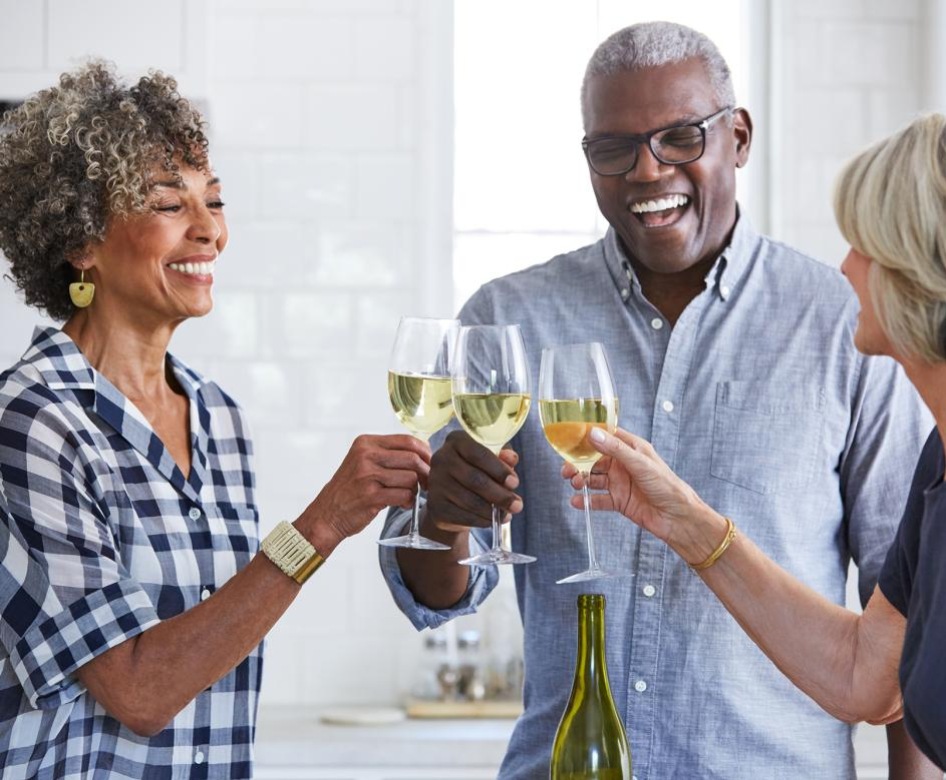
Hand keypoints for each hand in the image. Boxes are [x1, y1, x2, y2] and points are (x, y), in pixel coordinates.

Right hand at [299, 434, 431, 553]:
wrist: (327, 514)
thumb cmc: (351, 489)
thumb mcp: (364, 462)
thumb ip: (389, 454)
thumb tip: (425, 453)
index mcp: (366, 443)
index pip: (407, 440)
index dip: (425, 453)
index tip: (430, 464)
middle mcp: (365, 456)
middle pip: (412, 458)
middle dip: (425, 473)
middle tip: (427, 484)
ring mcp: (367, 475)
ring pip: (411, 478)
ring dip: (415, 490)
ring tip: (407, 495)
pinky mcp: (371, 496)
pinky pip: (404, 495)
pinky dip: (408, 501)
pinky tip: (402, 504)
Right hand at [425, 430, 522, 534]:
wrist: (452, 495)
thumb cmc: (477, 470)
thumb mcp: (492, 459)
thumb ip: (503, 457)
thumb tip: (511, 458)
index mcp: (456, 440)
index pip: (478, 454)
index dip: (498, 469)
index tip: (515, 482)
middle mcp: (441, 459)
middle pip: (475, 480)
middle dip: (500, 495)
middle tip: (517, 505)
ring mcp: (436, 483)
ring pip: (470, 501)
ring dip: (492, 511)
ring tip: (507, 514)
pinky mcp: (435, 506)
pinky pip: (463, 516)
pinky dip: (481, 520)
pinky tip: (492, 520)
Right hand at [563, 427, 705, 543]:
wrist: (677, 517)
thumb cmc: (667, 485)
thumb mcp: (640, 463)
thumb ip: (615, 449)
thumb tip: (593, 434)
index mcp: (631, 449)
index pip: (605, 437)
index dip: (588, 437)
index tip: (570, 438)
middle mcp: (623, 464)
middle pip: (594, 460)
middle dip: (578, 463)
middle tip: (567, 469)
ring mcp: (620, 483)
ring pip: (593, 479)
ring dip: (581, 480)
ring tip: (574, 484)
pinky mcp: (619, 501)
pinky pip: (598, 499)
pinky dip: (587, 500)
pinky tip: (578, 501)